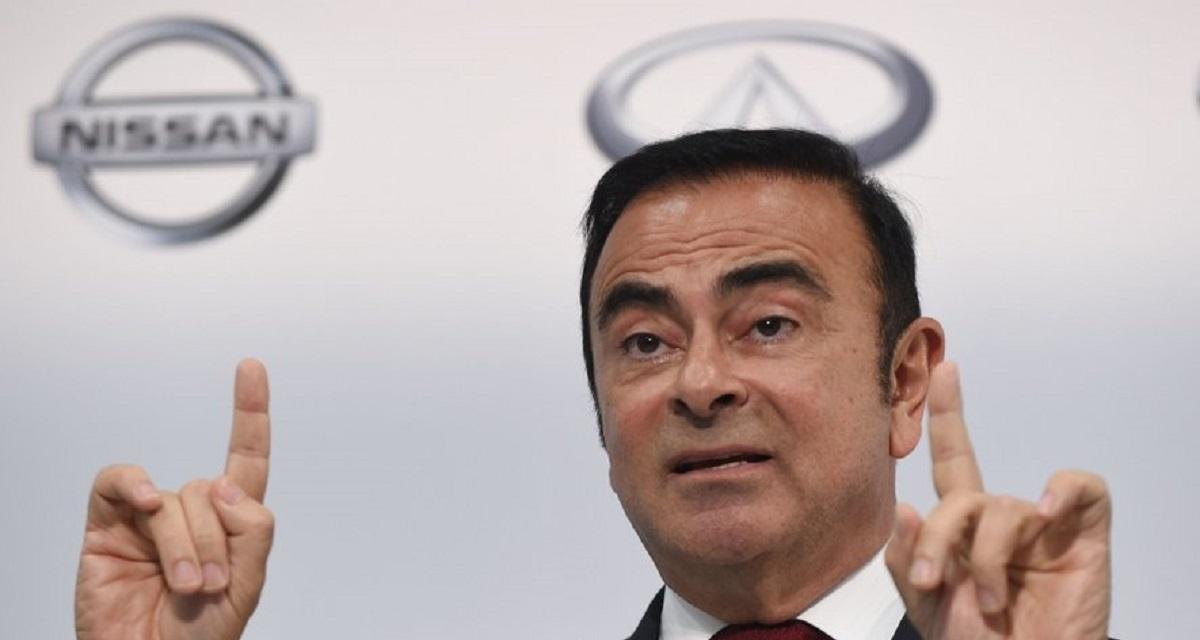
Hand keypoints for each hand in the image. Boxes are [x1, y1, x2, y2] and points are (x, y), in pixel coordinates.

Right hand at [75, 359, 274, 639]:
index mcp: (230, 522)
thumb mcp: (246, 586)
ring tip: (185, 587)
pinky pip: (120, 483)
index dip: (250, 413)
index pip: (245, 459)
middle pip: (213, 491)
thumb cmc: (199, 636)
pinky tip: (147, 505)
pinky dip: (135, 487)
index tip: (251, 367)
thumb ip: (252, 531)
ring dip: (184, 546)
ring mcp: (148, 516)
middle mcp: (190, 512)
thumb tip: (225, 484)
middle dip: (217, 543)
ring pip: (176, 498)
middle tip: (209, 587)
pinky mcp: (108, 525)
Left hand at [885, 362, 1110, 639]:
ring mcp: (1043, 527)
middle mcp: (1002, 521)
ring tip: (986, 600)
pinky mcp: (1084, 538)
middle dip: (936, 536)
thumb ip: (906, 557)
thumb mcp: (926, 605)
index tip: (943, 370)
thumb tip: (905, 506)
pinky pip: (1082, 490)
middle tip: (929, 580)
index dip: (948, 415)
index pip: (954, 461)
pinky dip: (1062, 492)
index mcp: (965, 530)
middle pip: (959, 495)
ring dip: (982, 556)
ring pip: (1002, 507)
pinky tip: (1043, 514)